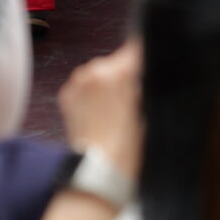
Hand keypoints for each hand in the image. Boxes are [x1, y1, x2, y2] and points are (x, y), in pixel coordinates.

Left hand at [58, 39, 143, 181]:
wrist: (101, 172)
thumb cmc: (131, 146)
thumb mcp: (152, 108)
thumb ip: (150, 79)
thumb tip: (152, 61)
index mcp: (121, 70)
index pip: (138, 46)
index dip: (146, 58)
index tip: (149, 69)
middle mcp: (96, 69)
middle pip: (118, 60)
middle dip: (126, 75)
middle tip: (133, 101)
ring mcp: (78, 81)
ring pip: (100, 73)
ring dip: (108, 85)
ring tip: (115, 113)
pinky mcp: (67, 94)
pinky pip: (85, 86)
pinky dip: (92, 96)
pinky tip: (100, 116)